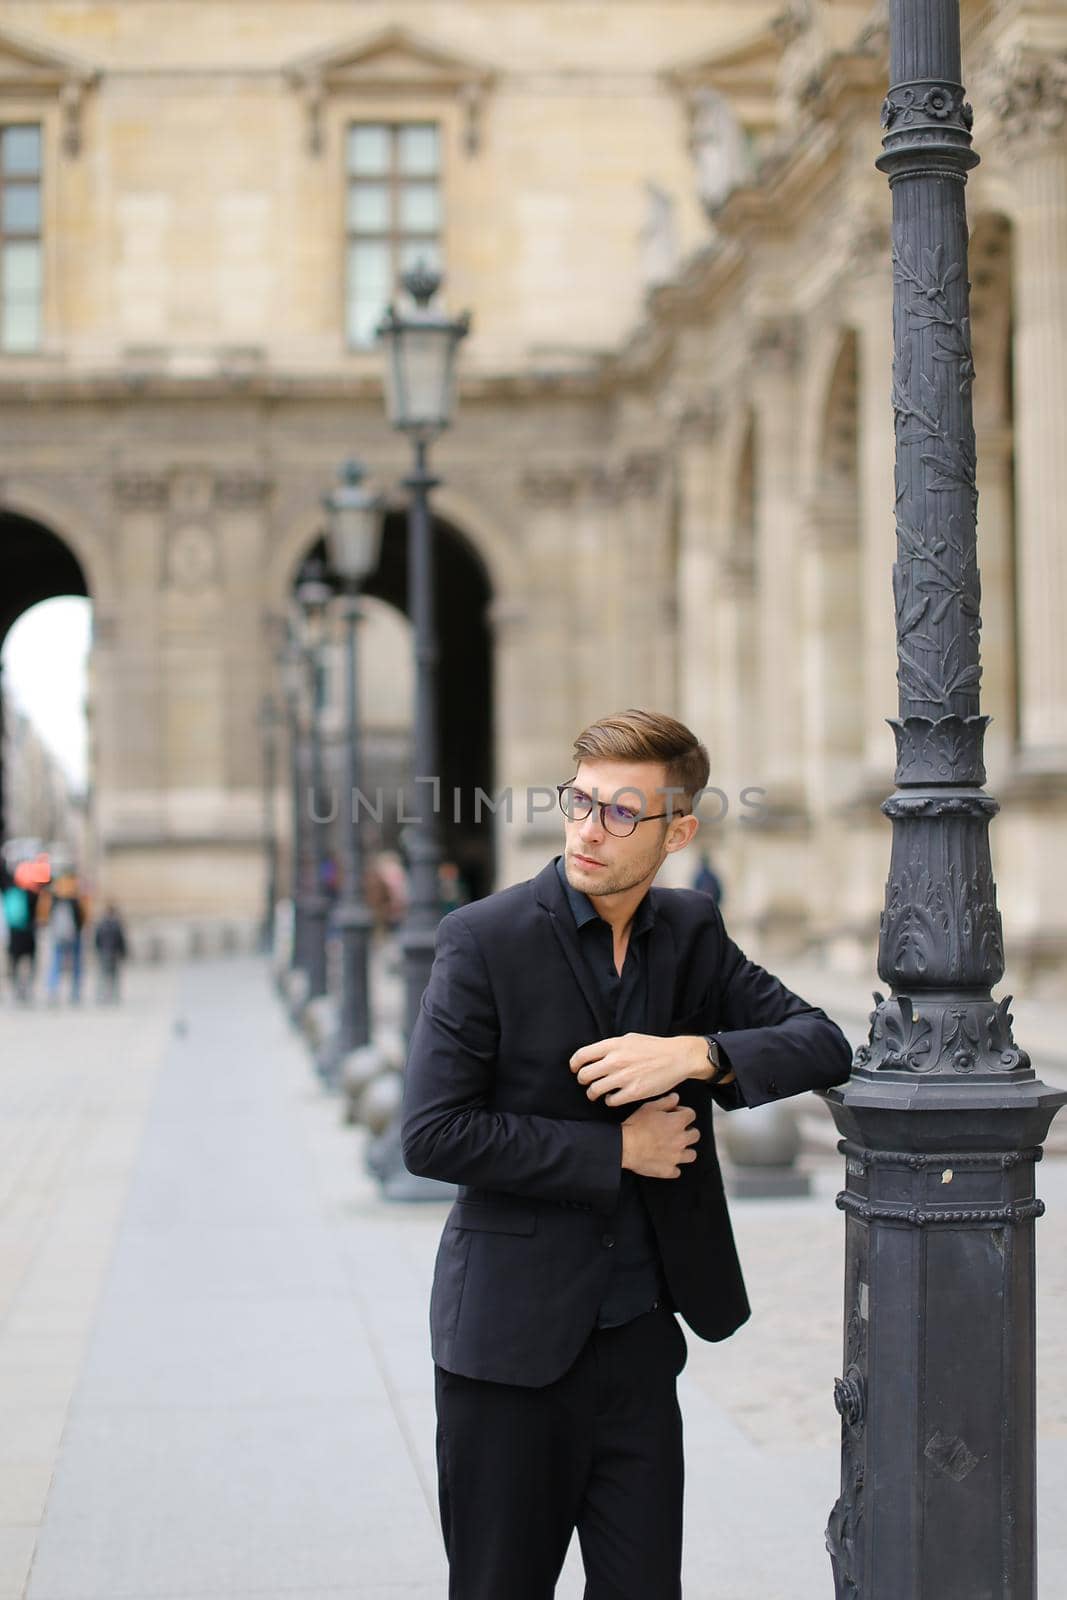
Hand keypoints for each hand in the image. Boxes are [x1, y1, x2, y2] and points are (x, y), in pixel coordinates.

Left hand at [570, 1032, 713, 1105]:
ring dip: (593, 1093)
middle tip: (587, 1083)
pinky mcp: (633, 1092)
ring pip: (595, 1090)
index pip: (582, 1055)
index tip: (575, 1069)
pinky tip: (613, 1098)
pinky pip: (611, 1101)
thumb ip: (612, 1047)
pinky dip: (609, 1101)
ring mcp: (624, 1078)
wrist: (677, 1057)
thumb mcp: (629, 1039)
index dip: (574, 1064)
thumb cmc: (654, 1047)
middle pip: (585, 1075)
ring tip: (596, 1093)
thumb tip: (597, 1054)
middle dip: (583, 1081)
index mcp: (613, 1045)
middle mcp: (615, 1061)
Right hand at [620, 1093, 699, 1178]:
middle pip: (695, 1135)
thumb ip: (666, 1101)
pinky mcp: (668, 1170)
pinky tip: (665, 1162)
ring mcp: (676, 1157)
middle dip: (688, 1132)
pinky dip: (672, 1167)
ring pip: (691, 1154)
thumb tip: (676, 1097)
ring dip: (685, 1151)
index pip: (691, 1115)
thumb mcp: (649, 1107)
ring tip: (674, 1149)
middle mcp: (681, 1140)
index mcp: (677, 1122)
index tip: (675, 1114)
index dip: (683, 1113)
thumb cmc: (635, 1126)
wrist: (625, 1146)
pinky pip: (677, 1171)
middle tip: (676, 1132)